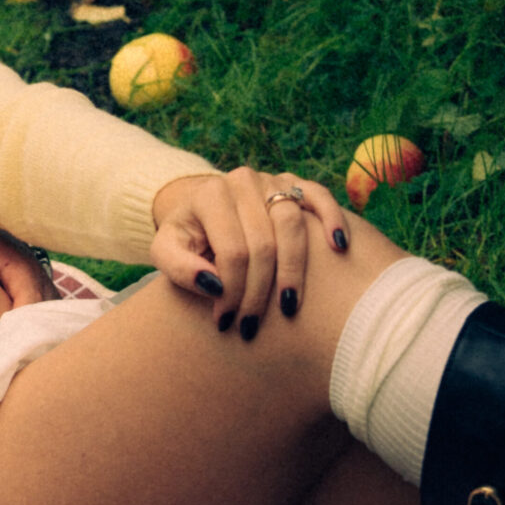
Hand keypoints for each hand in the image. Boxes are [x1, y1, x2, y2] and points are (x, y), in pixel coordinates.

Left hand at [149, 168, 349, 335]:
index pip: (232, 251)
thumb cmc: (187, 237)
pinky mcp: (295, 183)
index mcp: (209, 195)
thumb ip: (178, 267)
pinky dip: (332, 219)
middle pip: (263, 244)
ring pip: (293, 226)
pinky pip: (320, 196)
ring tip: (289, 307)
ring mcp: (272, 179)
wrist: (201, 208)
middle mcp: (242, 181)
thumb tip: (214, 285)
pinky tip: (338, 247)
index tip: (226, 321)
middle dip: (259, 292)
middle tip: (251, 325)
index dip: (232, 291)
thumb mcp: (166, 250)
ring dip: (294, 272)